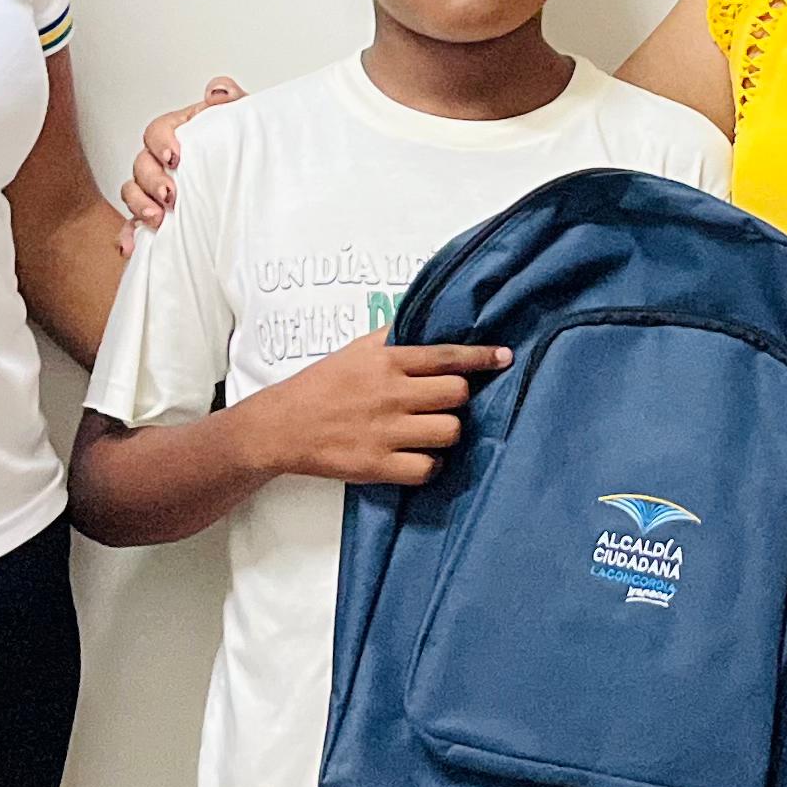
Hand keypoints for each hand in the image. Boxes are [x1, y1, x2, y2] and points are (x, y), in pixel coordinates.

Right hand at [117, 76, 245, 241]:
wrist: (262, 183)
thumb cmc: (245, 149)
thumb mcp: (244, 121)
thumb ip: (232, 100)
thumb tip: (217, 92)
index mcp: (180, 133)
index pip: (157, 131)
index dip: (161, 142)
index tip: (175, 157)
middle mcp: (163, 161)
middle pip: (141, 164)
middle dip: (152, 180)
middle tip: (170, 195)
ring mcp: (157, 189)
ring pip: (132, 192)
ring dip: (139, 205)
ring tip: (157, 219)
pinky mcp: (158, 216)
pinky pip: (134, 226)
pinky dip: (129, 236)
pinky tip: (130, 247)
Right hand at [250, 334, 510, 485]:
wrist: (282, 426)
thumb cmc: (322, 385)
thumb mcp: (356, 349)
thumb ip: (394, 337)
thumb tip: (430, 319)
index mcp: (386, 361)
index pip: (447, 356)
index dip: (481, 357)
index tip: (504, 357)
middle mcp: (390, 394)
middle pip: (457, 394)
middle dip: (457, 398)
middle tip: (443, 402)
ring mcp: (385, 432)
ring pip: (450, 431)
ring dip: (447, 432)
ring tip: (430, 430)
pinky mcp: (377, 465)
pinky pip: (428, 468)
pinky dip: (429, 464)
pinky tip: (419, 455)